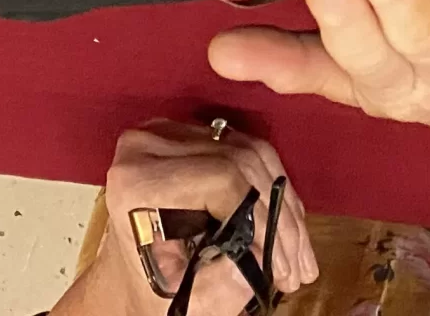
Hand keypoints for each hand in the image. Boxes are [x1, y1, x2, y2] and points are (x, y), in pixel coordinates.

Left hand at [57, 120, 316, 315]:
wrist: (132, 278)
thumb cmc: (153, 290)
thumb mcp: (185, 297)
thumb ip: (225, 280)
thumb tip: (264, 253)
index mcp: (137, 181)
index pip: (219, 177)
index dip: (260, 219)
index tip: (279, 266)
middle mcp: (149, 145)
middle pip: (240, 161)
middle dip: (279, 220)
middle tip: (297, 269)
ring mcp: (171, 133)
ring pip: (253, 153)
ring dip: (285, 208)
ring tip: (297, 258)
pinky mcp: (193, 134)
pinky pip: (250, 150)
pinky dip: (275, 193)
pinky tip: (288, 233)